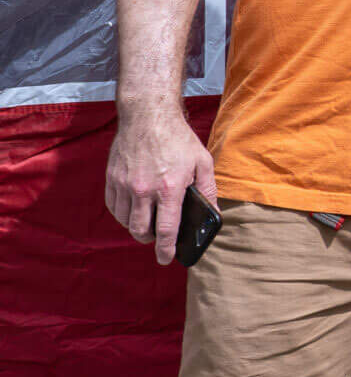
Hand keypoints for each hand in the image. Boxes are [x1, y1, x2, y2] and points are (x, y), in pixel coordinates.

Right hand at [104, 102, 215, 264]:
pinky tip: (134, 209)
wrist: (148, 117)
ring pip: (126, 222)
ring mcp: (124, 185)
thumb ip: (208, 190)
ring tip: (148, 222)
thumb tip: (213, 214)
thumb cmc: (178, 139)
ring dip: (137, 227)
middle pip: (141, 231)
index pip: (167, 230)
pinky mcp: (112, 180)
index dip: (166, 249)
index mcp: (169, 188)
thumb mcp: (202, 162)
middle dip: (150, 240)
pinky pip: (114, 208)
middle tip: (158, 238)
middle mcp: (143, 190)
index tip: (166, 260)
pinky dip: (123, 214)